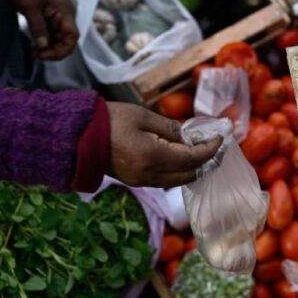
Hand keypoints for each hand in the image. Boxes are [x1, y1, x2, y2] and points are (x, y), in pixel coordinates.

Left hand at [13, 0, 78, 60]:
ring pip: (59, 41)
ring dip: (49, 49)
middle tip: (36, 55)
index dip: (62, 50)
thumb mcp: (30, 7)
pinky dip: (46, 43)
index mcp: (65, 14)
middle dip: (53, 52)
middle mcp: (65, 19)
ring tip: (34, 52)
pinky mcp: (51, 21)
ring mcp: (59, 20)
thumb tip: (43, 46)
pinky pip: (52, 36)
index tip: (44, 54)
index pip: (72, 37)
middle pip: (66, 42)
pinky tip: (36, 47)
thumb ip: (38, 27)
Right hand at [106, 102, 222, 187]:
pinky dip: (178, 171)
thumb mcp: (144, 117)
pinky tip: (181, 157)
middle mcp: (150, 174)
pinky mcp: (135, 181)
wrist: (77, 136)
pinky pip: (165, 180)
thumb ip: (171, 128)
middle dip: (206, 161)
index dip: (210, 149)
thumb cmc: (110, 120)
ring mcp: (142, 181)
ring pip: (178, 181)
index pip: (193, 158)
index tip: (220, 137)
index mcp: (153, 156)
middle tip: (215, 145)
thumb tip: (190, 137)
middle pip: (189, 175)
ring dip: (193, 167)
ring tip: (201, 150)